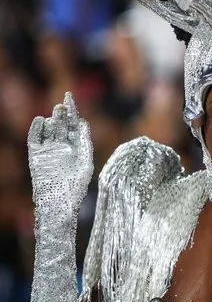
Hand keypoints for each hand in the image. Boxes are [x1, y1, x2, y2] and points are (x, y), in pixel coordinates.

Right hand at [28, 92, 92, 211]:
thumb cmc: (76, 187)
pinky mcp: (36, 155)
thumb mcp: (85, 163)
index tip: (70, 98)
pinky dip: (36, 129)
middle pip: (62, 125)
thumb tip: (83, 123)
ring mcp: (49, 150)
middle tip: (63, 105)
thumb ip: (85, 143)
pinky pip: (34, 138)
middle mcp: (63, 146)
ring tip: (56, 114)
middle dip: (63, 114)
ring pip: (49, 130)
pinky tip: (40, 121)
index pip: (75, 124)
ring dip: (52, 120)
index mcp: (77, 147)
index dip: (73, 111)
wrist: (58, 203)